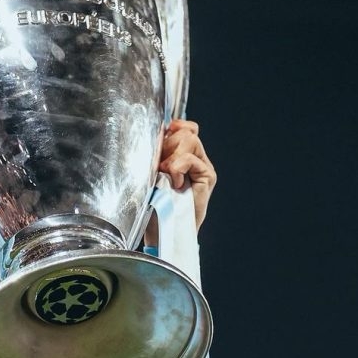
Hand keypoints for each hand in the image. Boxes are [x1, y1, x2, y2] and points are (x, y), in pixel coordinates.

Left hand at [149, 119, 216, 237]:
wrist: (161, 230)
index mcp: (182, 156)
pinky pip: (191, 158)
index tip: (161, 136)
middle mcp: (196, 159)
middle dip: (167, 146)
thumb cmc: (153, 205)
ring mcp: (203, 168)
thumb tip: (159, 133)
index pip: (185, 128)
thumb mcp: (150, 173)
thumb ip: (158, 153)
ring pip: (189, 140)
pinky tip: (174, 183)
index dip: (174, 127)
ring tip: (166, 176)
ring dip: (172, 157)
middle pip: (185, 132)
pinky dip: (178, 168)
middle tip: (160, 169)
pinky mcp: (207, 177)